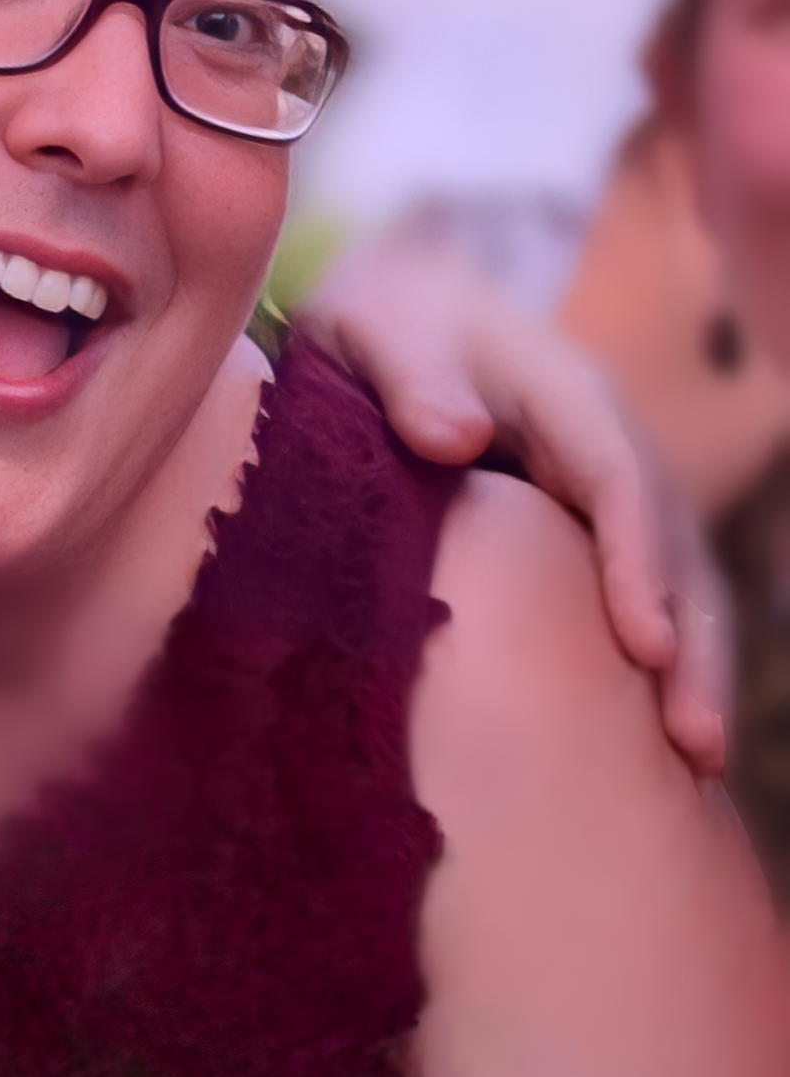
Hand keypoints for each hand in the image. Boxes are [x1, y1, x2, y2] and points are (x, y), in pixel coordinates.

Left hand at [302, 237, 728, 775]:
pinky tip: (659, 745)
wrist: (404, 310)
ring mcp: (609, 486)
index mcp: (567, 393)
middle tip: (694, 743)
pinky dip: (663, 662)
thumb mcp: (378, 332)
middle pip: (674, 542)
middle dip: (694, 640)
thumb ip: (412, 379)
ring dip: (694, 667)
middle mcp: (609, 442)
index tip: (646, 644)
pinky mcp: (591, 526)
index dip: (639, 559)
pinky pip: (644, 593)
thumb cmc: (387, 324)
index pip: (620, 478)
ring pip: (677, 578)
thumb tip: (456, 437)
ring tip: (697, 766)